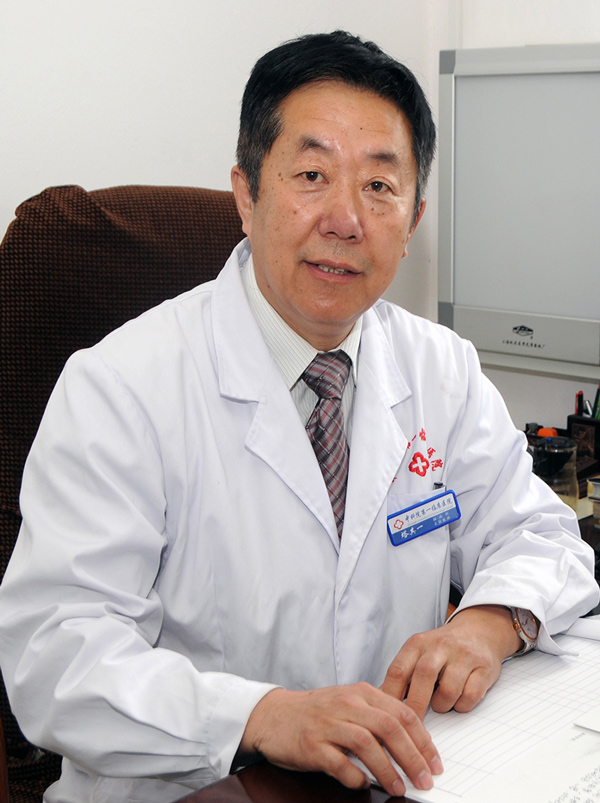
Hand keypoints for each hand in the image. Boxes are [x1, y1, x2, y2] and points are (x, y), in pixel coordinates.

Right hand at [239, 683, 443, 796]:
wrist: (272, 715)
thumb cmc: (316, 713)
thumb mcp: (349, 704)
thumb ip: (377, 717)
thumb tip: (412, 746)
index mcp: (361, 693)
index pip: (402, 713)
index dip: (423, 740)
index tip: (435, 763)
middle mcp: (347, 704)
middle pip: (390, 728)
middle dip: (413, 757)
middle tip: (425, 780)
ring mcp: (328, 723)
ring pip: (367, 744)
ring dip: (388, 769)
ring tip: (399, 788)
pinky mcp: (311, 744)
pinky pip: (339, 763)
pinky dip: (355, 776)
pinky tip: (362, 784)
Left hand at [381, 605, 521, 719]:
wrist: (478, 631)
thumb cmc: (442, 650)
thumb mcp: (419, 653)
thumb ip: (403, 674)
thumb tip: (382, 704)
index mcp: (418, 643)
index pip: (398, 669)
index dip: (390, 696)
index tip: (387, 717)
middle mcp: (439, 646)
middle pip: (423, 677)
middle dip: (416, 707)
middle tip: (413, 727)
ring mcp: (463, 655)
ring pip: (448, 690)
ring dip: (442, 706)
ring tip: (441, 705)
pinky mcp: (484, 667)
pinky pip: (471, 696)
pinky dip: (462, 706)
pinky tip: (459, 701)